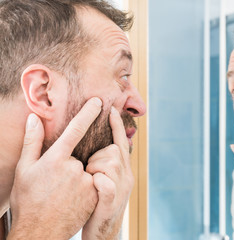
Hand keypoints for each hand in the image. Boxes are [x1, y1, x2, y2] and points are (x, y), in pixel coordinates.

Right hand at [8, 97, 101, 239]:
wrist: (40, 232)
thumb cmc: (28, 200)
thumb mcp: (24, 170)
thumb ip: (32, 142)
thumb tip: (35, 118)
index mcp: (55, 159)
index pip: (76, 129)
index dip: (88, 113)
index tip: (98, 102)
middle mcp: (74, 168)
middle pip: (79, 156)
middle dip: (70, 165)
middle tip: (55, 183)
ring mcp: (86, 181)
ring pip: (86, 170)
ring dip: (77, 178)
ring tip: (62, 194)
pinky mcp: (95, 194)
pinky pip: (94, 182)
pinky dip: (85, 187)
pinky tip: (72, 199)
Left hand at [82, 107, 133, 239]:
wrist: (103, 232)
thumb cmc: (96, 203)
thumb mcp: (103, 181)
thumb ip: (103, 163)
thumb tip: (97, 148)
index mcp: (124, 169)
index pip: (121, 142)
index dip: (117, 126)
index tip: (112, 110)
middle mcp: (127, 175)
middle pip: (113, 150)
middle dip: (98, 157)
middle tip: (91, 173)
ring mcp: (122, 188)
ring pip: (108, 162)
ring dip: (94, 169)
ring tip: (91, 183)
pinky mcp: (112, 200)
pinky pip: (105, 182)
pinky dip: (98, 181)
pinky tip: (95, 187)